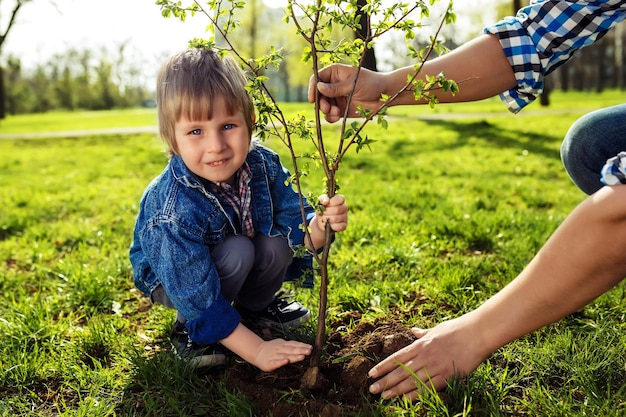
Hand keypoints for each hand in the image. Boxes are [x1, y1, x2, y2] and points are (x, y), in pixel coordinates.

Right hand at [253, 339, 312, 371]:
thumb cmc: (272, 349)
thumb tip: (305, 347)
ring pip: (285, 356)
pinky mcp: (269, 363)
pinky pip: (276, 362)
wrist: (256, 351)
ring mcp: (274, 356)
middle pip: (292, 350)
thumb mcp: (281, 344)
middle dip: (301, 350)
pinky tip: (286, 361)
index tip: (311, 347)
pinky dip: (281, 362)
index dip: (302, 346)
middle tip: (309, 351)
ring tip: (302, 357)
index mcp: (283, 344)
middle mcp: (280, 349)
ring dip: (294, 357)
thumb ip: (291, 346)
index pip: (294, 344)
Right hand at [308, 64, 387, 122]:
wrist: (384, 96)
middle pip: (317, 94)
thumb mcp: (353, 84)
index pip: (317, 78)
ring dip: (326, 111)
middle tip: (328, 109)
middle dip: (321, 103)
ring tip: (336, 113)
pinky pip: (329, 115)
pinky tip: (337, 117)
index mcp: (335, 73)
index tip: (312, 99)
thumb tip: (319, 87)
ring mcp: (336, 97)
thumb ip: (336, 88)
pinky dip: (330, 117)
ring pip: (322, 106)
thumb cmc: (371, 84)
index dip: (312, 88)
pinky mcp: (340, 109)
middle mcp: (332, 85)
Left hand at [316, 193, 347, 232]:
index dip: (331, 202)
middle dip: (327, 212)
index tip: (325, 204)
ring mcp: (345, 216)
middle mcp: (345, 207)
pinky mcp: (344, 225)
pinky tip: (328, 224)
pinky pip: (338, 226)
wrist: (322, 219)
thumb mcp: (321, 201)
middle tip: (323, 212)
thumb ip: (323, 198)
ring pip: (336, 218)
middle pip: (337, 209)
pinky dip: (331, 226)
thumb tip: (326, 201)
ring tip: (324, 218)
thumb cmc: (323, 207)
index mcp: (340, 199)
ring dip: (327, 219)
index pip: (340, 199)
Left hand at [368, 315, 490, 400]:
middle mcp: (424, 356)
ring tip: (383, 396)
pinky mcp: (447, 376)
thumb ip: (423, 334)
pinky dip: (415, 394)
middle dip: (385, 381)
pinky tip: (404, 400)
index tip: (371, 373)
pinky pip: (428, 388)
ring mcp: (435, 367)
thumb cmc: (458, 329)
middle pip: (400, 371)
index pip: (396, 358)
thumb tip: (413, 330)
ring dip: (395, 390)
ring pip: (411, 381)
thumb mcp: (436, 329)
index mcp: (420, 344)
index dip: (383, 366)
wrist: (477, 333)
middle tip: (372, 389)